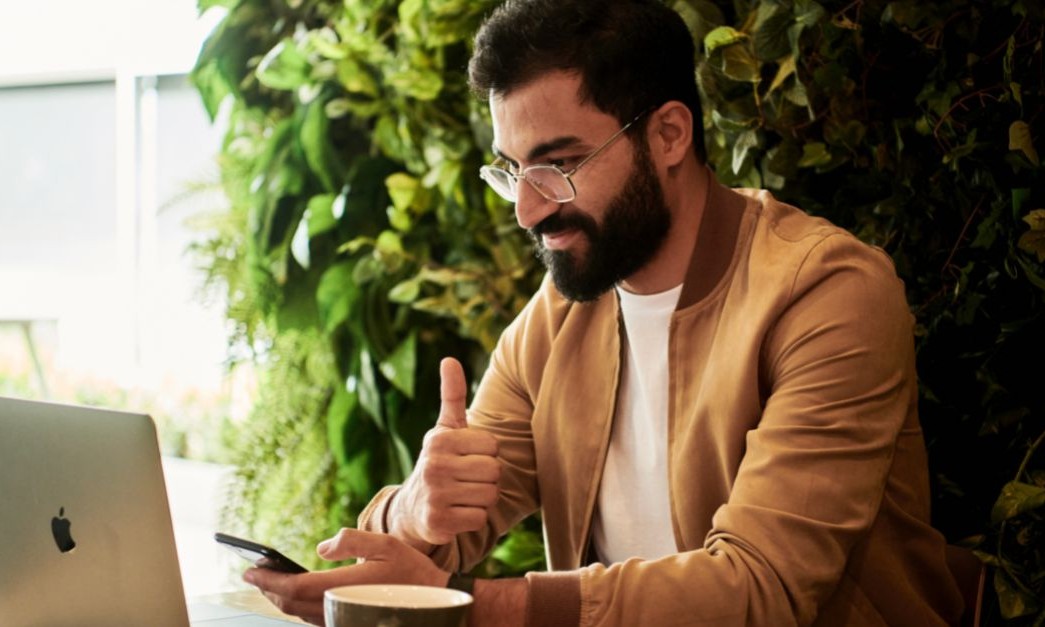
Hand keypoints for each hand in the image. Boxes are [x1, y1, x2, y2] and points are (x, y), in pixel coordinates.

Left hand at [244, 528, 449, 625]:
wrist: (436, 604)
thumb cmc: (412, 571)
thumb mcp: (385, 544)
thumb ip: (351, 540)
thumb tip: (321, 547)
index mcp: (344, 588)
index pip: (294, 587)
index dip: (268, 580)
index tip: (249, 569)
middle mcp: (339, 609)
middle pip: (291, 604)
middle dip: (269, 588)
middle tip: (253, 573)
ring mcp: (343, 620)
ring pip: (300, 615)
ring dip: (281, 598)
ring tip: (269, 581)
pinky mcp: (349, 624)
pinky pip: (314, 619)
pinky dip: (298, 607)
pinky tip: (296, 595)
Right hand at [390, 357, 500, 549]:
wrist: (412, 508)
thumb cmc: (439, 462)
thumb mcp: (444, 429)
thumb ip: (452, 395)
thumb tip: (449, 359)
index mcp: (439, 439)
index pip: (493, 445)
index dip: (486, 454)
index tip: (467, 458)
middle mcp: (433, 465)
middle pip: (494, 471)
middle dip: (487, 478)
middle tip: (467, 479)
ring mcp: (434, 495)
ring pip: (490, 495)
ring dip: (482, 499)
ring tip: (462, 495)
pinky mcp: (437, 522)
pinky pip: (479, 519)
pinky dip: (473, 519)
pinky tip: (457, 513)